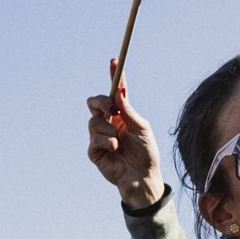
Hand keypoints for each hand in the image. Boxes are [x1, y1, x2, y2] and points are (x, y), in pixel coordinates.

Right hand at [86, 60, 167, 209]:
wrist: (143, 177)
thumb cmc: (146, 153)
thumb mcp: (142, 128)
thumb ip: (129, 111)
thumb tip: (119, 93)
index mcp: (122, 114)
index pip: (115, 91)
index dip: (114, 76)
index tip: (114, 61)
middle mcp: (109, 122)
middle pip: (94, 102)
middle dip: (101, 101)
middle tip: (111, 108)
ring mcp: (100, 136)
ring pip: (93, 121)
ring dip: (108, 129)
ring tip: (119, 141)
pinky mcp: (95, 151)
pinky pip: (94, 140)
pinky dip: (107, 143)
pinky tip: (116, 151)